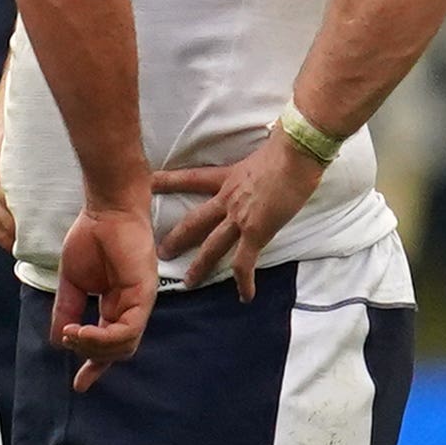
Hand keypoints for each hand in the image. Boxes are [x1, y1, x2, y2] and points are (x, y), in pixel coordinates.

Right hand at [53, 206, 156, 389]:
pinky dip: (103, 337)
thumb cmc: (91, 238)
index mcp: (116, 306)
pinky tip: (82, 331)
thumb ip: (68, 310)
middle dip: (90, 356)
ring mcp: (140, 302)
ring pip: (123, 345)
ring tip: (73, 334)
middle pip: (117, 351)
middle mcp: (131, 308)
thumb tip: (59, 340)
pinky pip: (127, 330)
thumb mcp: (72, 282)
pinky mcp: (144, 294)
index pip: (110, 345)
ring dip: (94, 347)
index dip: (94, 366)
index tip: (78, 386)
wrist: (105, 210)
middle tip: (68, 339)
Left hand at [156, 135, 324, 299]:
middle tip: (161, 253)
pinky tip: (245, 297)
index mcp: (228, 177)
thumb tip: (269, 150)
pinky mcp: (256, 232)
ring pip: (212, 246)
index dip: (168, 181)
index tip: (149, 184)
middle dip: (176, 238)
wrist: (296, 153)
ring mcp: (239, 217)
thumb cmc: (288, 147)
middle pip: (194, 221)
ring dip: (200, 266)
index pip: (190, 178)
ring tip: (189, 283)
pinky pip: (244, 263)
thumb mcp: (263, 150)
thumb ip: (259, 159)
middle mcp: (227, 199)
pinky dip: (244, 282)